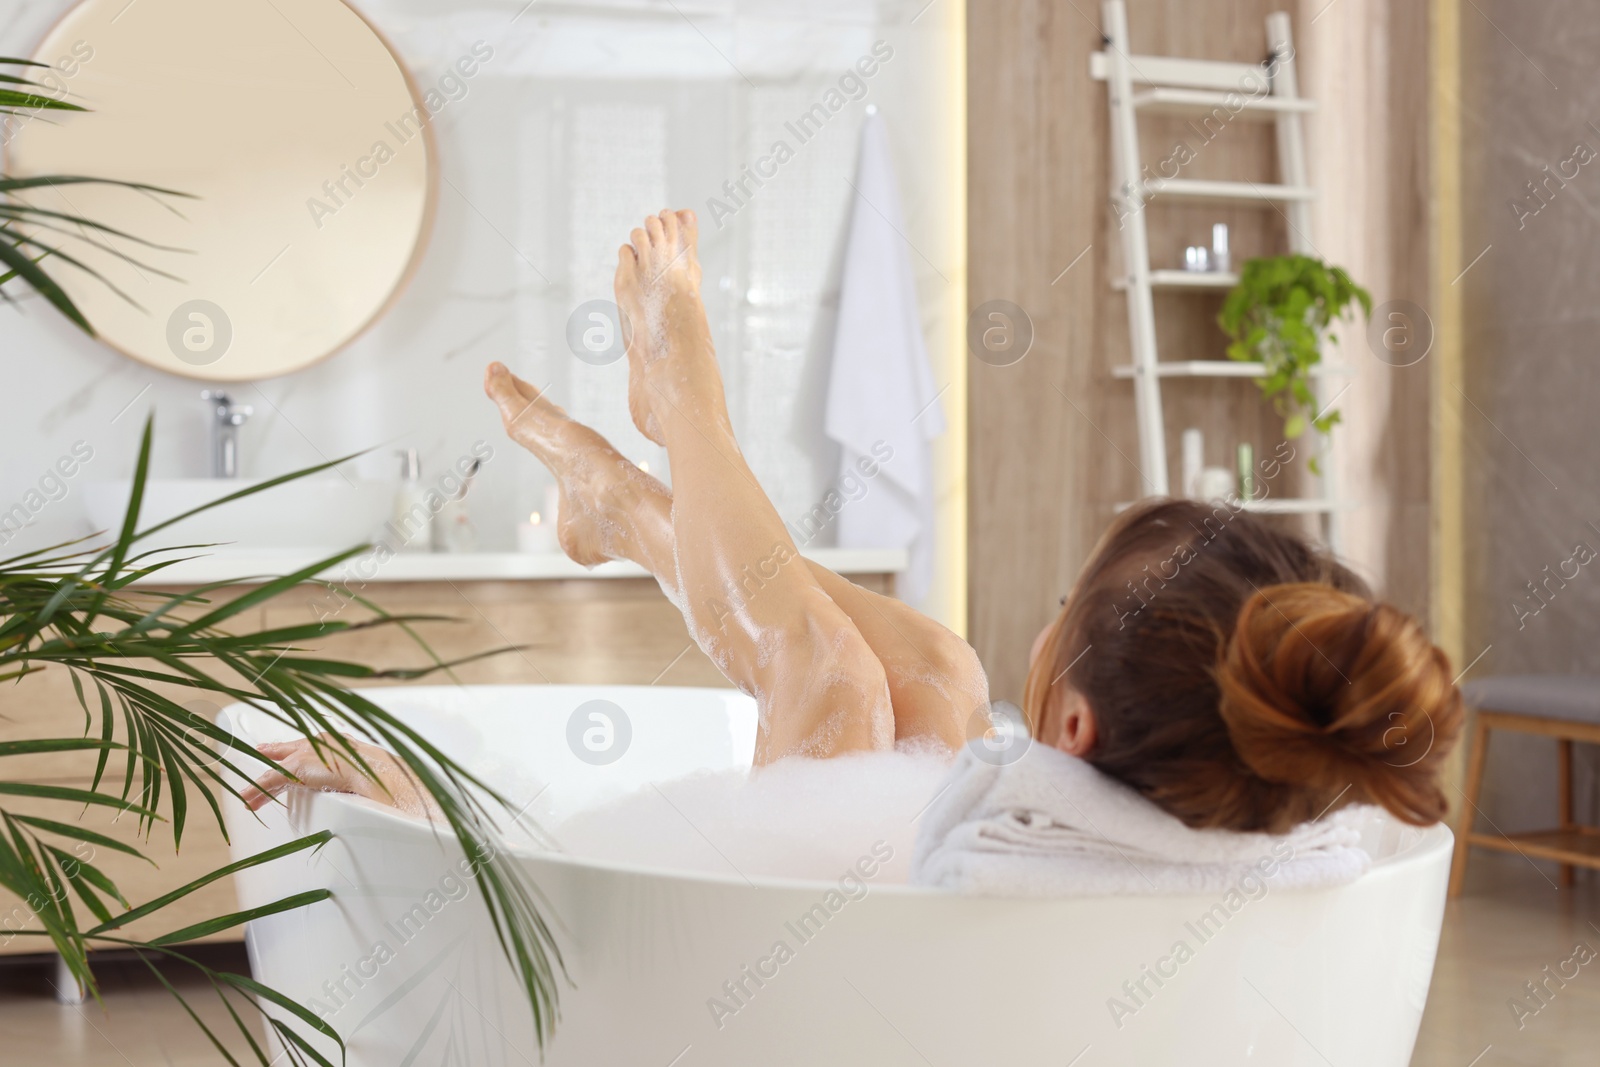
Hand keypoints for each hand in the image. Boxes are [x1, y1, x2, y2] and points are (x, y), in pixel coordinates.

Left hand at [241, 733, 440, 819]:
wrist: (378, 773)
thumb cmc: (382, 775)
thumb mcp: (372, 776)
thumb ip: (366, 779)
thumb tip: (377, 793)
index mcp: (338, 743)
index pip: (313, 744)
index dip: (300, 747)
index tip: (289, 748)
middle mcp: (320, 743)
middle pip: (292, 749)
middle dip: (274, 752)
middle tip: (262, 751)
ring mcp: (307, 754)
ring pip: (277, 767)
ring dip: (261, 782)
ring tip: (248, 794)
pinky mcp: (297, 767)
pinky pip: (270, 780)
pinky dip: (257, 790)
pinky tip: (248, 800)